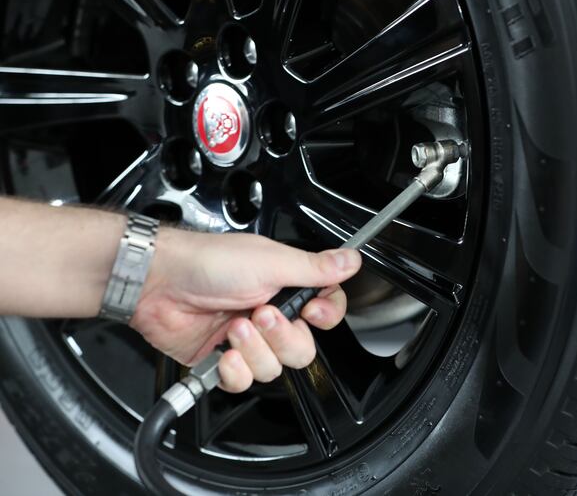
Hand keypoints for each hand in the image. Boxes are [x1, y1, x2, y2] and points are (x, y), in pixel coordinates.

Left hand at [130, 228, 361, 392]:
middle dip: (282, 336)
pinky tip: (222, 351)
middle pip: (303, 348)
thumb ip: (315, 268)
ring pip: (274, 368)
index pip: (325, 310)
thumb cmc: (209, 262)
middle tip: (261, 314)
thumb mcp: (271, 261)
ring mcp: (247, 339)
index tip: (312, 311)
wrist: (159, 282)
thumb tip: (351, 259)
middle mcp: (269, 314)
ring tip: (233, 325)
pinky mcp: (223, 360)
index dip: (325, 316)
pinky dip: (233, 370)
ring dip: (254, 349)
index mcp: (286, 286)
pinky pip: (243, 381)